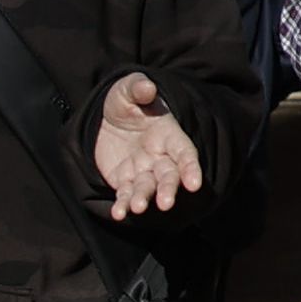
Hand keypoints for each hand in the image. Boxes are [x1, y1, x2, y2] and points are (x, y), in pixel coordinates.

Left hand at [90, 72, 204, 217]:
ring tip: (137, 207)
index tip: (194, 184)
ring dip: (144, 198)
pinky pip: (125, 194)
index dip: (190, 168)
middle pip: (169, 176)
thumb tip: (147, 88)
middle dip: (168, 189)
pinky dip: (123, 205)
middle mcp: (160, 156)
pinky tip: (118, 213)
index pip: (184, 153)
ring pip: (148, 187)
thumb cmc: (126, 101)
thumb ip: (137, 87)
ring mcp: (143, 170)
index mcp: (168, 134)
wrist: (106, 118)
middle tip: (166, 204)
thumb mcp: (128, 88)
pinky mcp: (124, 180)